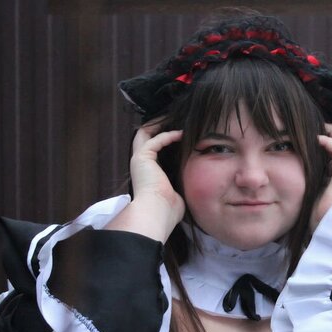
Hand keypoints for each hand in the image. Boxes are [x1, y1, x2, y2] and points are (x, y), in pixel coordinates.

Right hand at [107, 121, 184, 241]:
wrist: (157, 213)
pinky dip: (167, 135)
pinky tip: (180, 134)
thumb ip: (179, 184)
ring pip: (144, 133)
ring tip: (174, 119)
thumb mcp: (177, 193)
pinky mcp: (142, 157)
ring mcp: (139, 160)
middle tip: (172, 120)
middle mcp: (140, 165)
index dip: (162, 139)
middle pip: (143, 137)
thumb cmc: (167, 210)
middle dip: (156, 126)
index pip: (151, 150)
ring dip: (159, 124)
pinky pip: (155, 140)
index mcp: (147, 173)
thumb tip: (191, 184)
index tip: (177, 134)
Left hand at [310, 123, 331, 231]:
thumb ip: (300, 185)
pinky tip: (317, 138)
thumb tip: (279, 182)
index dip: (325, 142)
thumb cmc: (314, 219)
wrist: (327, 230)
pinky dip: (330, 143)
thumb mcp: (305, 196)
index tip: (310, 133)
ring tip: (320, 124)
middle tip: (318, 123)